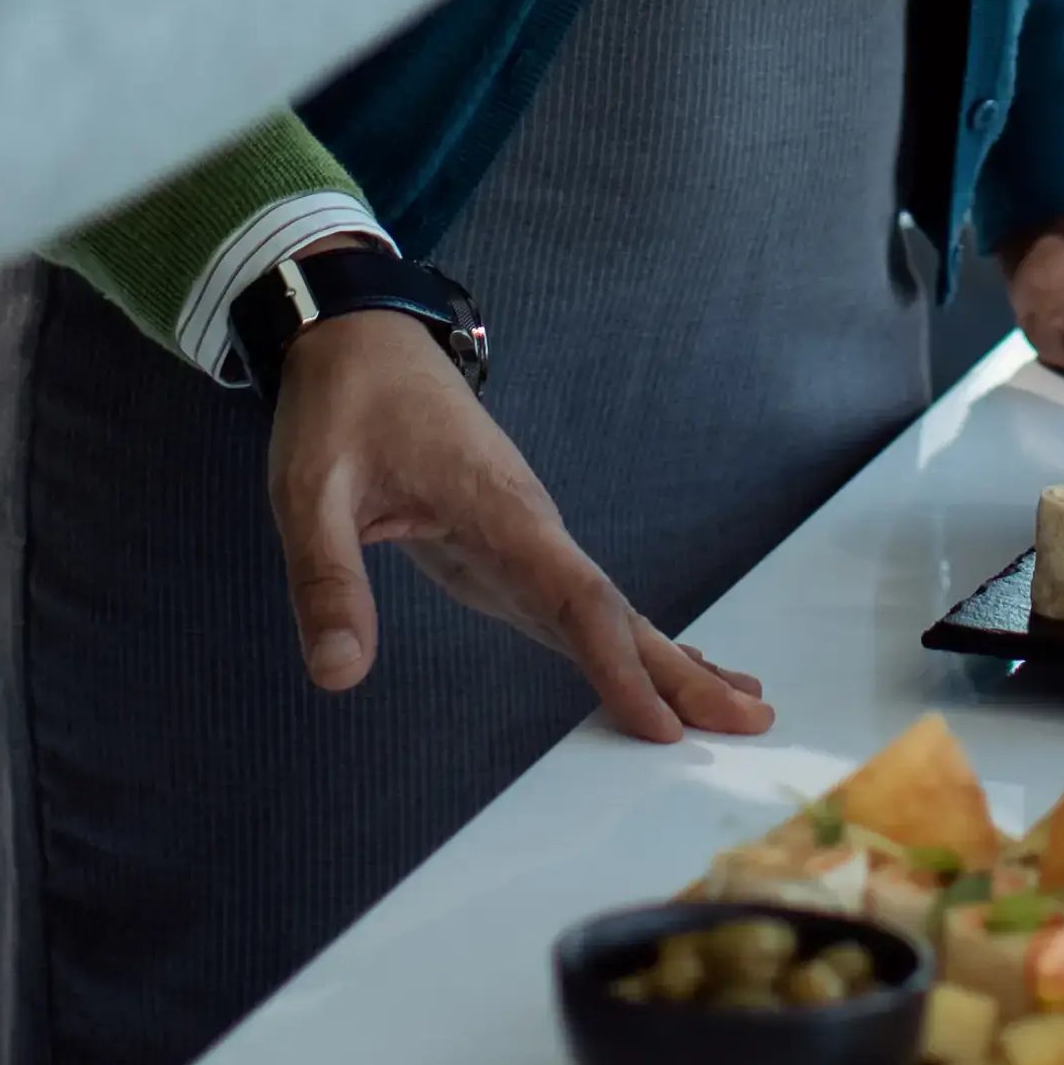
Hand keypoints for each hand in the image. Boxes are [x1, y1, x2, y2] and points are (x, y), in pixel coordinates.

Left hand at [269, 307, 770, 744]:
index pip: (572, 596)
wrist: (363, 339)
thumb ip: (327, 581)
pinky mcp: (511, 546)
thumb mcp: (311, 491)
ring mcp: (526, 536)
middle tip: (751, 722)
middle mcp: (529, 525)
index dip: (618, 664)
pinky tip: (658, 669)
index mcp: (496, 508)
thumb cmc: (341, 407)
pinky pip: (578, 603)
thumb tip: (338, 676)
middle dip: (682, 670)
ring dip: (669, 659)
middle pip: (614, 608)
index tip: (662, 725)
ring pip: (606, 608)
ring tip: (734, 708)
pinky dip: (624, 642)